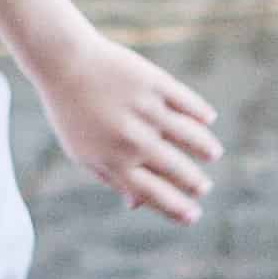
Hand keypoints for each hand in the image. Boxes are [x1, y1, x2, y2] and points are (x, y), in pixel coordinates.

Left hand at [37, 32, 222, 222]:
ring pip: (189, 135)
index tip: (194, 216)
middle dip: (195, 183)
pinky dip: (200, 113)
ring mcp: (146, 110)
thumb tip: (136, 204)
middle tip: (205, 188)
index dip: (177, 208)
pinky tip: (207, 120)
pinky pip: (186, 102)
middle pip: (175, 168)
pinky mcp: (154, 83)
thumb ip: (111, 178)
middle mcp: (133, 140)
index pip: (154, 193)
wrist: (64, 62)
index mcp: (114, 161)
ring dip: (205, 147)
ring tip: (213, 154)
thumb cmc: (73, 112)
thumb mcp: (83, 151)